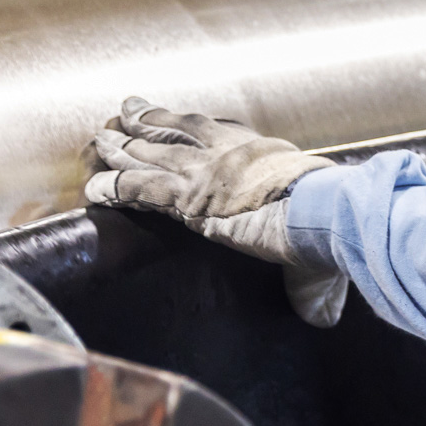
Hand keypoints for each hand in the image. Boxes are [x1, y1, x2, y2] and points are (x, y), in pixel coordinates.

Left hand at [85, 98, 347, 325]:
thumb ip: (310, 282)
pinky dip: (113, 186)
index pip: (218, 134)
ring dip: (123, 145)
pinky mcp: (190, 198)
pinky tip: (92, 188)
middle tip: (127, 109)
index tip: (177, 118)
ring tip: (100, 137)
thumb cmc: (333, 223)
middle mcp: (230, 155)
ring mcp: (207, 172)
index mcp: (261, 156)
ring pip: (152, 153)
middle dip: (150, 121)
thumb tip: (320, 316)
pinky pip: (139, 189)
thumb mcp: (320, 238)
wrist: (325, 210)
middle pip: (178, 131)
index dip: (193, 125)